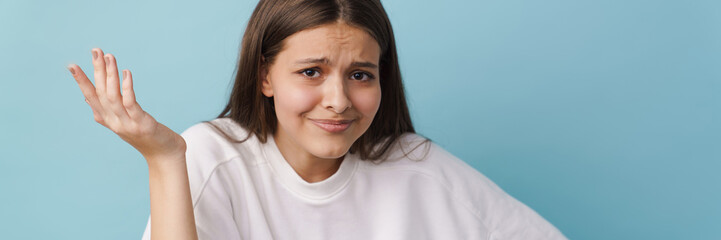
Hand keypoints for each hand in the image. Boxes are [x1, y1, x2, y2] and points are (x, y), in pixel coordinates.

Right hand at [67, 48, 185, 161]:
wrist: (164, 155)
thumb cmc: (145, 136)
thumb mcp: (122, 122)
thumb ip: (105, 111)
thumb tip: (86, 97)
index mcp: (107, 120)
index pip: (91, 97)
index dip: (81, 82)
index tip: (71, 65)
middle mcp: (114, 122)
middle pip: (102, 92)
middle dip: (97, 70)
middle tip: (95, 50)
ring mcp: (126, 124)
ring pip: (113, 96)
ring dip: (111, 75)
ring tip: (109, 56)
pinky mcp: (141, 124)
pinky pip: (131, 103)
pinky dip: (126, 88)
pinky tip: (126, 73)